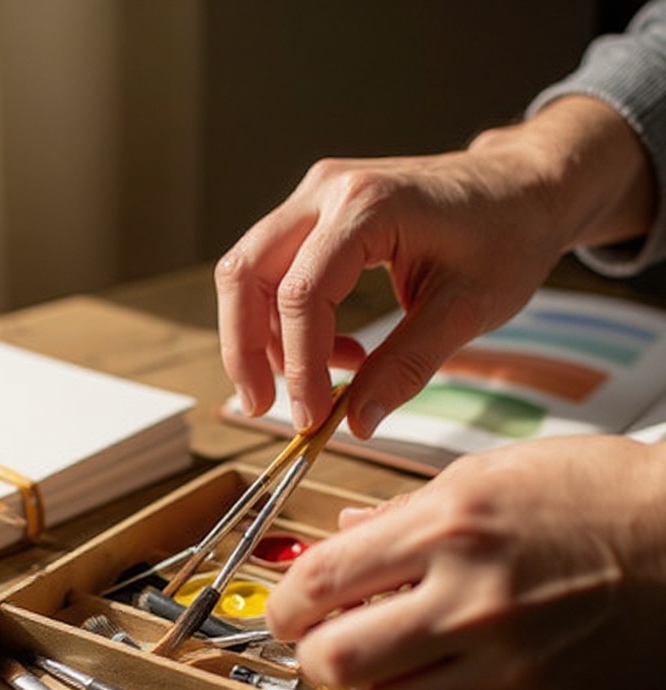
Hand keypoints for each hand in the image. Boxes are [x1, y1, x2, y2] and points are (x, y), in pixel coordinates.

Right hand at [216, 98, 655, 435]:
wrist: (523, 187)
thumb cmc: (507, 237)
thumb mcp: (468, 310)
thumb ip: (407, 367)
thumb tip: (357, 423)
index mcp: (369, 205)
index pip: (302, 295)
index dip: (299, 366)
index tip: (310, 419)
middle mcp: (327, 191)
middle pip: (245, 273)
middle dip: (244, 350)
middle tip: (261, 407)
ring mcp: (315, 198)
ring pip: (249, 272)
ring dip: (263, 337)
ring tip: (319, 381)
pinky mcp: (315, 214)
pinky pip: (273, 271)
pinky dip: (285, 321)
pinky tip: (337, 350)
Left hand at [266, 436, 665, 689]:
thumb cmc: (597, 496)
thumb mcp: (490, 474)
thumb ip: (403, 512)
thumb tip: (341, 533)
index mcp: (450, 529)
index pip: (320, 583)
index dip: (282, 607)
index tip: (285, 614)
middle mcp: (473, 604)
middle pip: (335, 661)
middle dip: (313, 656)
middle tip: (327, 645)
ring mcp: (513, 671)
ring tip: (390, 669)